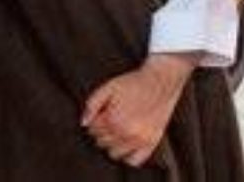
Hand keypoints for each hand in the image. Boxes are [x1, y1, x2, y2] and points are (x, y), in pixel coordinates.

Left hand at [81, 52, 198, 166]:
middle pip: (101, 143)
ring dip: (112, 144)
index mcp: (113, 119)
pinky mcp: (151, 144)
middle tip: (108, 120)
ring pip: (114, 154)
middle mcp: (126, 133)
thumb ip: (92, 104)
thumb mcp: (108, 87)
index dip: (93, 121)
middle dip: (101, 132)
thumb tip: (84, 122)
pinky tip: (126, 143)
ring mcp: (139, 140)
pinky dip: (127, 156)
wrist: (159, 82)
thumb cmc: (133, 83)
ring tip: (117, 130)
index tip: (99, 115)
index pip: (92, 130)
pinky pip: (134, 161)